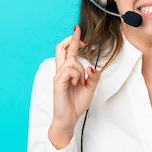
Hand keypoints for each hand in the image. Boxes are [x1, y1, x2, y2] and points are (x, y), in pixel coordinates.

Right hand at [48, 26, 100, 148]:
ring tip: (79, 83)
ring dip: (80, 70)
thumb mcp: (90, 88)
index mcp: (67, 72)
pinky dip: (76, 75)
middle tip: (77, 32)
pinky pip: (69, 70)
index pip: (68, 52)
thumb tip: (92, 67)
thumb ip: (93, 77)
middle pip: (60, 48)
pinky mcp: (58, 82)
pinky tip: (76, 84)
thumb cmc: (76, 104)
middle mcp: (61, 71)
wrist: (69, 118)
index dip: (73, 41)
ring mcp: (58, 76)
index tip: (78, 32)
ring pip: (71, 60)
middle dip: (70, 39)